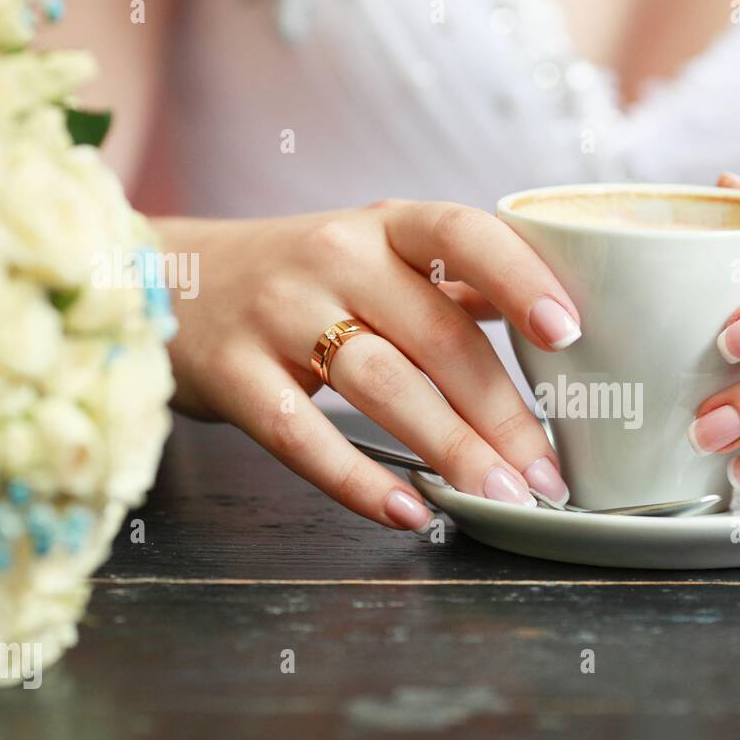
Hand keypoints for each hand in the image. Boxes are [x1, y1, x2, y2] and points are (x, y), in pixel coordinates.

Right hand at [158, 202, 582, 530]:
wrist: (170, 280)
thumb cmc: (301, 278)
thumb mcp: (376, 255)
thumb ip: (455, 284)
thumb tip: (555, 324)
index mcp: (385, 229)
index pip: (463, 235)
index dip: (520, 280)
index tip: (570, 333)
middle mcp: (335, 258)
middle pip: (437, 337)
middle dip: (503, 413)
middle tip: (546, 473)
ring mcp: (278, 314)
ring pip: (381, 385)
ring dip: (451, 448)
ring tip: (500, 496)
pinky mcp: (233, 374)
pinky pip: (302, 436)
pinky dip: (360, 480)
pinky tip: (411, 509)